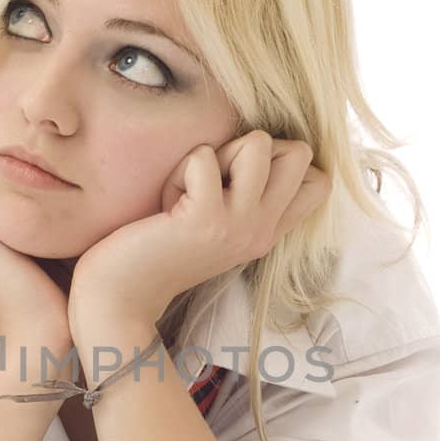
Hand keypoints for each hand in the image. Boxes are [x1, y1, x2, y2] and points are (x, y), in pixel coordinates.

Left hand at [68, 130, 328, 334]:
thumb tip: (257, 144)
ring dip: (214, 155)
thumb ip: (242, 195)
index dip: (278, 160)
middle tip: (212, 181)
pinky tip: (166, 206)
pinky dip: (178, 171)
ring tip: (189, 191)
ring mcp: (239, 226)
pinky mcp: (206, 220)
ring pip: (258, 142)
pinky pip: (204, 157)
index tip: (236, 181)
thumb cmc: (157, 249)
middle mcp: (262, 230)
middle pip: (298, 151)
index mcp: (267, 231)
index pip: (318, 180)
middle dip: (249, 148)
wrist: (121, 297)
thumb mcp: (215, 223)